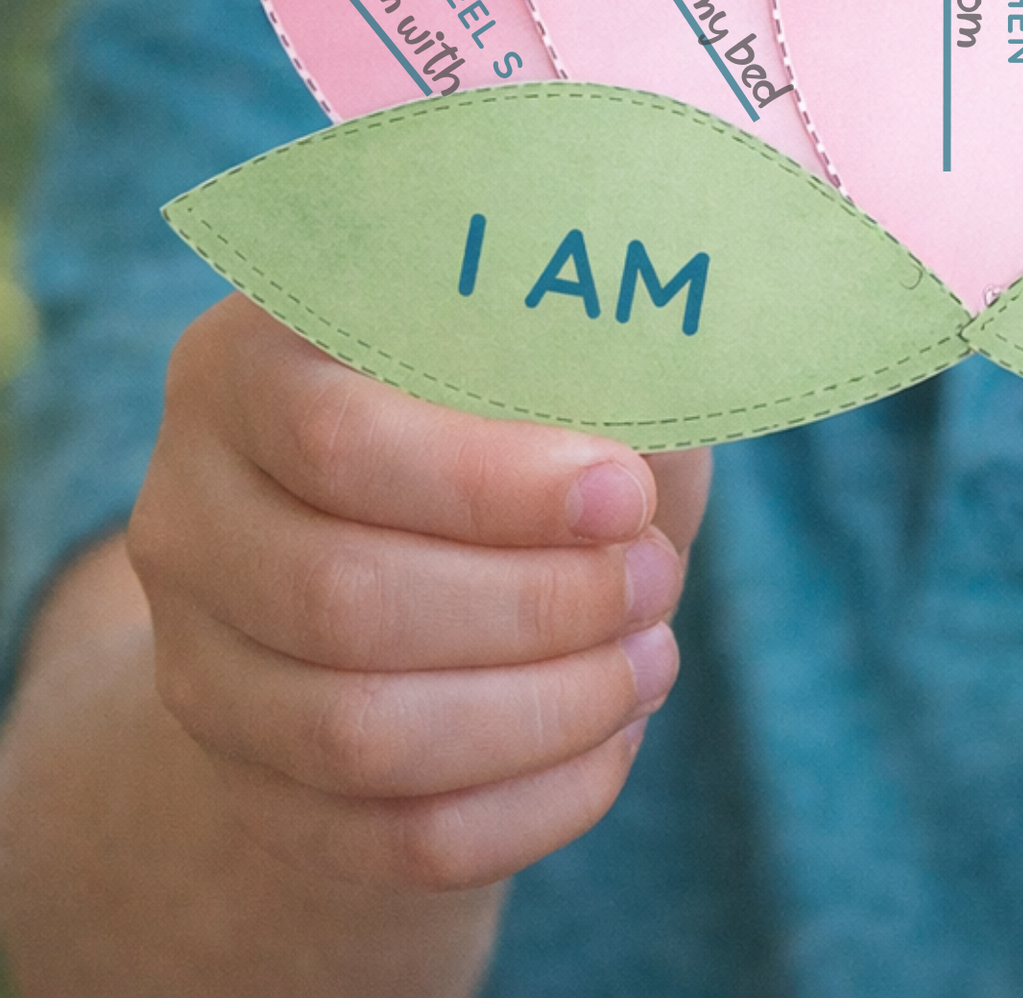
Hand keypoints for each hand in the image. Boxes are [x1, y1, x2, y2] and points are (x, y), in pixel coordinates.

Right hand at [128, 294, 710, 891]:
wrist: (436, 546)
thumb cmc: (522, 420)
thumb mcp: (558, 361)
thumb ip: (588, 373)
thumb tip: (647, 437)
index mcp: (249, 363)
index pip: (337, 438)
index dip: (493, 484)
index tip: (625, 495)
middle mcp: (190, 507)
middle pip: (341, 597)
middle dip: (538, 604)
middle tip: (656, 579)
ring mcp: (198, 657)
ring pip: (356, 733)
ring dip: (543, 709)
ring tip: (650, 657)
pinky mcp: (248, 783)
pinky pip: (388, 837)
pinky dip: (528, 802)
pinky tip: (611, 739)